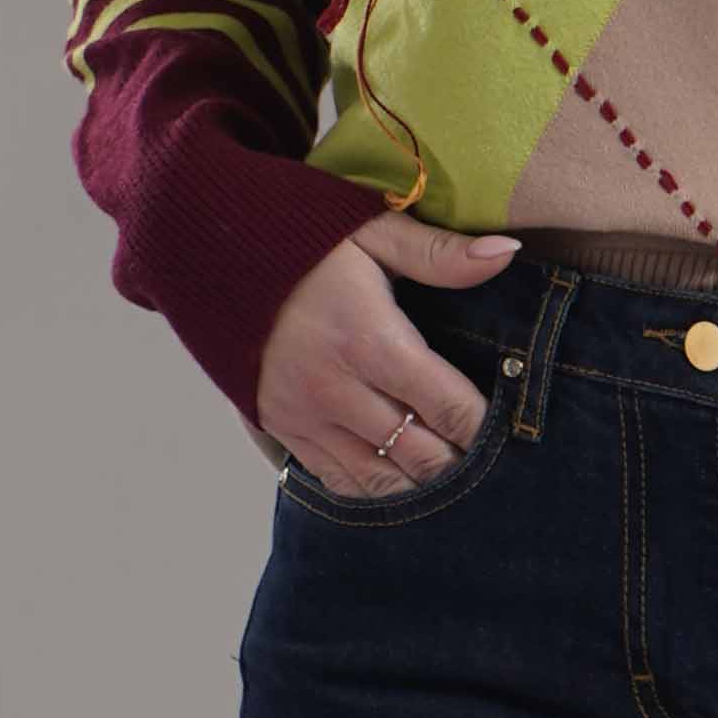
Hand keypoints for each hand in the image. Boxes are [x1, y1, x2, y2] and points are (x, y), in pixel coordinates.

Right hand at [260, 207, 523, 494]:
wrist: (205, 248)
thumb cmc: (298, 236)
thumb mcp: (370, 230)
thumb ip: (440, 254)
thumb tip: (507, 251)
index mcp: (369, 341)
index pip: (449, 408)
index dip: (488, 427)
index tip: (511, 429)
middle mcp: (336, 390)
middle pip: (422, 457)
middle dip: (463, 464)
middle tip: (491, 461)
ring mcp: (304, 416)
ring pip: (381, 482)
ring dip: (421, 484)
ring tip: (452, 475)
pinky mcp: (280, 427)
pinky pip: (337, 481)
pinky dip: (375, 487)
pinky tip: (400, 478)